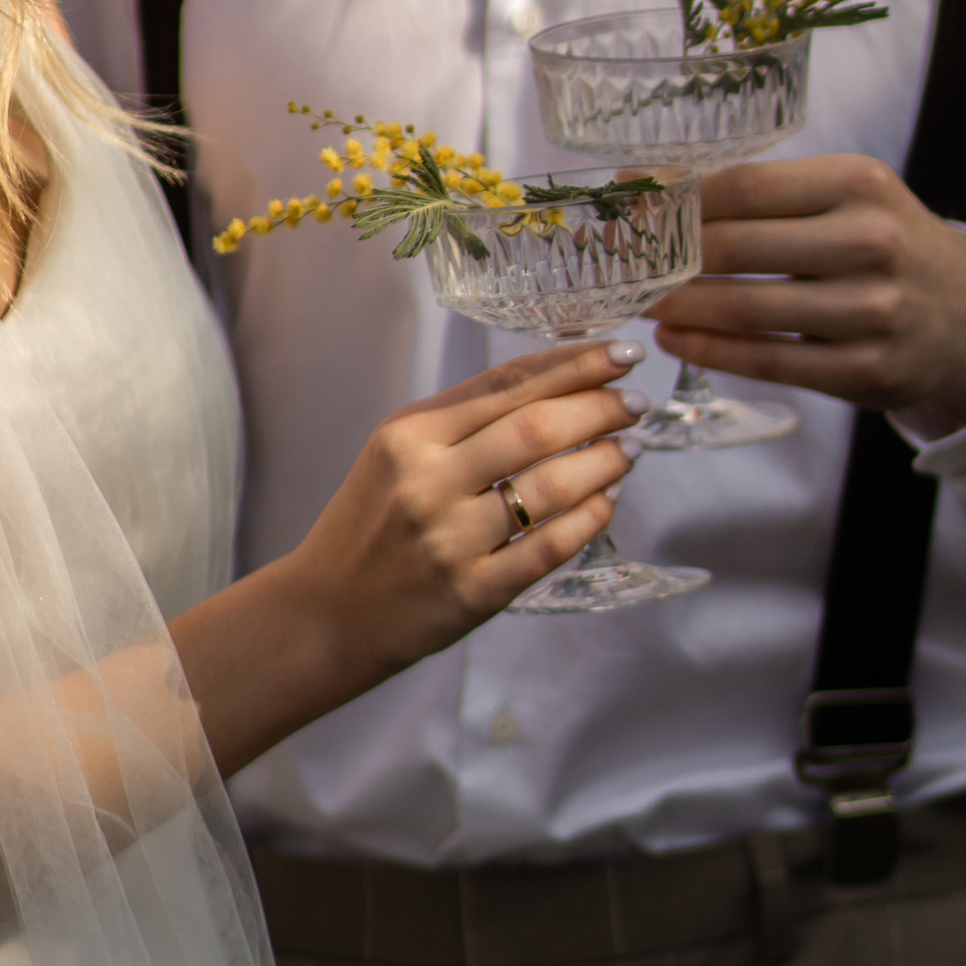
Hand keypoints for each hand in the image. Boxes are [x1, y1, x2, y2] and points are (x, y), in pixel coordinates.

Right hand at [173, 340, 641, 771]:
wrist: (328, 614)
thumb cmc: (369, 526)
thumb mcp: (395, 454)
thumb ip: (463, 419)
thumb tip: (558, 384)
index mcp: (408, 435)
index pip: (507, 384)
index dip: (574, 364)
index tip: (622, 352)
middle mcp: (427, 481)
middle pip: (535, 428)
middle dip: (600, 408)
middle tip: (637, 404)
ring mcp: (451, 540)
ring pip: (550, 487)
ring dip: (604, 462)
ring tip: (629, 450)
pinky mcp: (473, 593)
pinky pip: (548, 548)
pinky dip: (588, 520)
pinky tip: (607, 502)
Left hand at [656, 156, 965, 435]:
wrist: (964, 313)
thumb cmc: (882, 241)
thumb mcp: (846, 195)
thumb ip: (767, 192)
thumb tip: (652, 185)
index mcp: (859, 183)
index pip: (744, 188)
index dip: (678, 200)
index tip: (633, 207)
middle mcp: (870, 243)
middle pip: (737, 248)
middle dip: (668, 258)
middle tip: (624, 262)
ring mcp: (871, 311)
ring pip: (747, 310)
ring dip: (682, 308)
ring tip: (644, 302)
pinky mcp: (865, 371)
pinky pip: (769, 362)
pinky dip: (712, 351)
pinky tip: (679, 339)